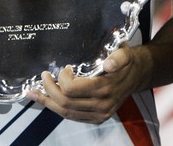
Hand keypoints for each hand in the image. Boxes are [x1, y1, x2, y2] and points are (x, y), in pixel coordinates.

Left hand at [26, 45, 143, 122]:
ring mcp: (99, 114)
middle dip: (49, 90)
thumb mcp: (125, 54)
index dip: (62, 79)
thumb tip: (109, 64)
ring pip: (66, 113)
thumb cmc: (127, 62)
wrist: (138, 75)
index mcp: (106, 89)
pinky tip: (48, 101)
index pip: (72, 90)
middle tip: (43, 76)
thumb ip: (118, 58)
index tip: (64, 68)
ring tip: (35, 93)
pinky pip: (72, 117)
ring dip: (48, 102)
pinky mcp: (97, 118)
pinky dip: (57, 109)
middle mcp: (102, 105)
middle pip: (65, 103)